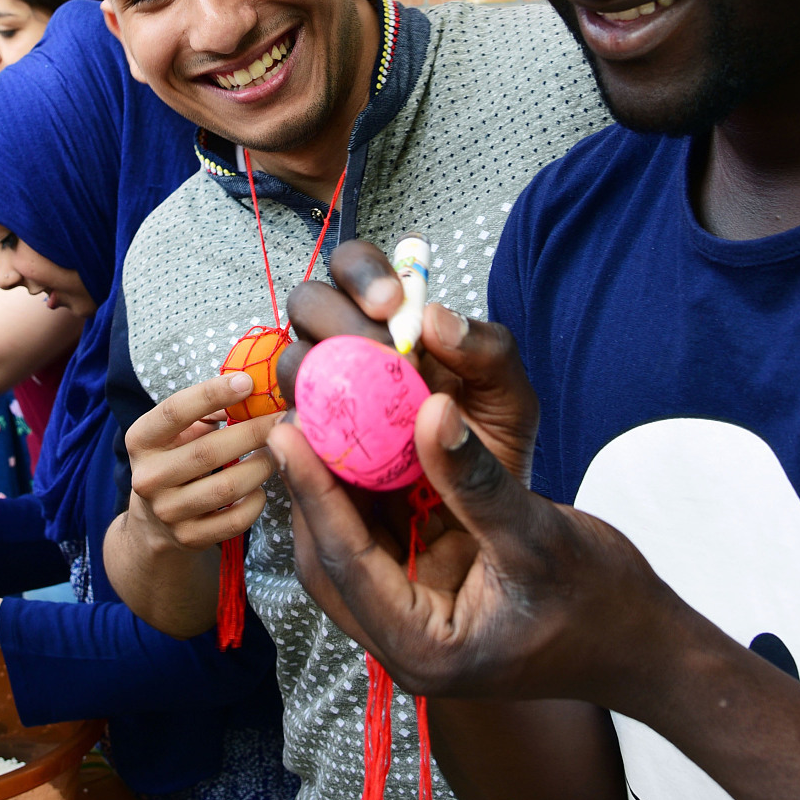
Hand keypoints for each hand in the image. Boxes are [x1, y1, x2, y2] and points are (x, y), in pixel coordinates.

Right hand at [124, 372, 272, 553]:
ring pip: (226, 488)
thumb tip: (252, 393)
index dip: (212, 394)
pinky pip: (235, 519)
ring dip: (260, 466)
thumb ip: (208, 410)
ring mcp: (167, 512)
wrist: (154, 522)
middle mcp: (147, 477)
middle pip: (208, 451)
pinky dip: (256, 501)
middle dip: (253, 432)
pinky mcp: (189, 538)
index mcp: (141, 440)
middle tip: (281, 420)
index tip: (248, 382)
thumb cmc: (176, 459)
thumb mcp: (179, 432)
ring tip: (276, 453)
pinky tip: (260, 488)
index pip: (174, 412)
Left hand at [268, 321, 680, 711]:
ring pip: (349, 553)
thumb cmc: (604, 604)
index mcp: (424, 649)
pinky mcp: (427, 603)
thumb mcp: (541, 535)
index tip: (288, 434)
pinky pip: (379, 546)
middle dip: (312, 494)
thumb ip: (477, 480)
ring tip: (318, 428)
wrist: (645, 646)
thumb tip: (429, 411)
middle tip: (294, 423)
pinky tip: (363, 450)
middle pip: (332, 563)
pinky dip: (368, 500)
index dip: (314, 494)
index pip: (346, 563)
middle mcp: (406, 646)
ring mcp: (414, 626)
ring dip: (335, 494)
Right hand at [278, 240, 538, 484]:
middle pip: (309, 304)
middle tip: (381, 352)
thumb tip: (435, 318)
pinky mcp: (310, 450)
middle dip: (338, 318)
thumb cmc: (492, 455)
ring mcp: (324, 398)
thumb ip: (490, 354)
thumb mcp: (510, 405)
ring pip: (295, 363)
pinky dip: (307, 432)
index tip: (390, 305)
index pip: (356, 268)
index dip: (362, 273)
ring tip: (369, 410)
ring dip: (321, 374)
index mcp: (395, 324)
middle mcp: (350, 350)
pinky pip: (289, 430)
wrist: (480, 531)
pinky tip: (342, 446)